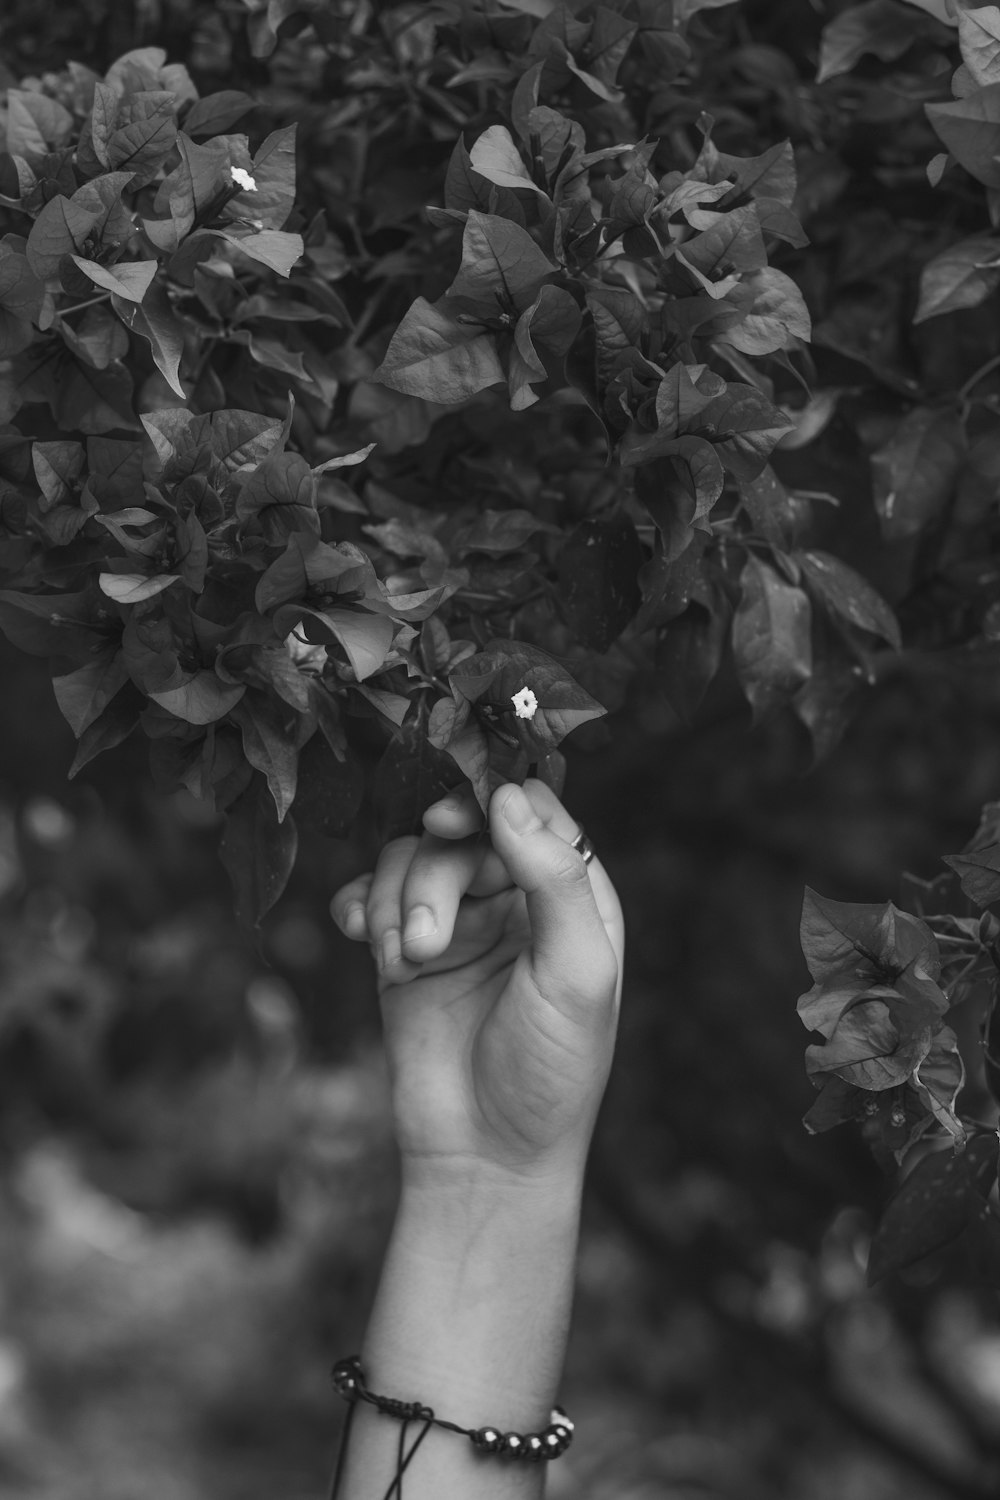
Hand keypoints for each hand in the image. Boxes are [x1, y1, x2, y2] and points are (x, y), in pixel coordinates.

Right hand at [330, 780, 623, 1190]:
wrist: (486, 1158)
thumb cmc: (551, 1072)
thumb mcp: (576, 975)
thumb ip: (555, 880)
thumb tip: (511, 797)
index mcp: (571, 894)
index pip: (529, 810)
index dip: (485, 801)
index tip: (445, 823)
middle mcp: (514, 897)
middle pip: (458, 834)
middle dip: (432, 879)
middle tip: (427, 942)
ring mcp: (457, 921)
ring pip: (408, 860)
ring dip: (395, 904)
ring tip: (406, 963)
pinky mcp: (405, 952)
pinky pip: (370, 897)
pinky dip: (359, 909)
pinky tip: (361, 941)